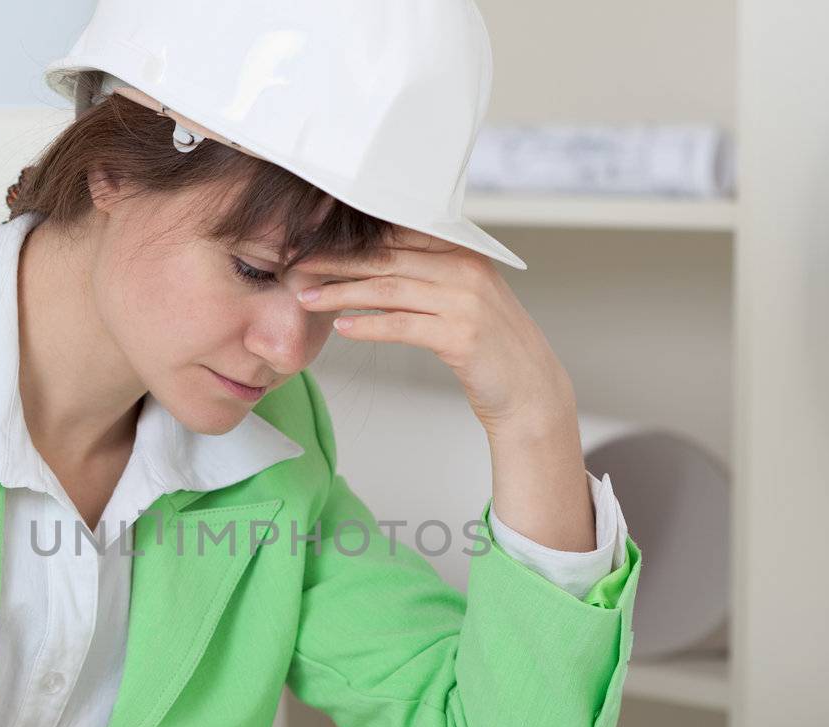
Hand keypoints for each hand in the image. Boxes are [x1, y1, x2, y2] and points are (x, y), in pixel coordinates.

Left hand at [292, 227, 577, 442]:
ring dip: (342, 293)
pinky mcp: (460, 336)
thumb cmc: (491, 348)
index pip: (400, 235)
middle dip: (337, 262)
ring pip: (388, 289)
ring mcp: (465, 302)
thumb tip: (376, 262)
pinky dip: (368, 325)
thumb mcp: (465, 299)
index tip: (316, 243)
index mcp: (464, 253)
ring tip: (308, 298)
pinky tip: (342, 327)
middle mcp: (466, 270)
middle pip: (388, 259)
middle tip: (299, 265)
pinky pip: (402, 325)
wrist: (529, 390)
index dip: (354, 238)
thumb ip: (431, 274)